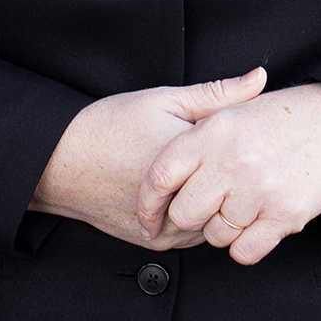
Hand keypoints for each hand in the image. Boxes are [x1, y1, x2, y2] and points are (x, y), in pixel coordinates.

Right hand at [29, 68, 267, 248]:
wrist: (60, 163)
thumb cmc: (110, 127)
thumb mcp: (165, 100)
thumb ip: (217, 94)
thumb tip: (260, 78)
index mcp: (190, 163)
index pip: (245, 165)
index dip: (253, 152)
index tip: (256, 142)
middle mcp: (180, 202)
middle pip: (235, 200)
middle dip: (240, 182)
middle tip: (242, 162)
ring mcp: (167, 228)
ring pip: (216, 224)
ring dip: (220, 204)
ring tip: (215, 177)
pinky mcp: (155, 242)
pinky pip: (193, 236)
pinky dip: (199, 219)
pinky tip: (193, 194)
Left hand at [135, 82, 320, 265]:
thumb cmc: (281, 119)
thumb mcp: (234, 110)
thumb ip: (192, 136)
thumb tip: (154, 167)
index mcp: (213, 131)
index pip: (161, 176)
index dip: (148, 203)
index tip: (147, 218)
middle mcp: (232, 160)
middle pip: (184, 213)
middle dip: (191, 216)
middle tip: (208, 205)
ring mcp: (259, 188)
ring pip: (215, 234)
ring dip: (223, 228)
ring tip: (242, 205)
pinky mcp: (285, 214)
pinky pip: (244, 251)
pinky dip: (245, 245)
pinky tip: (255, 224)